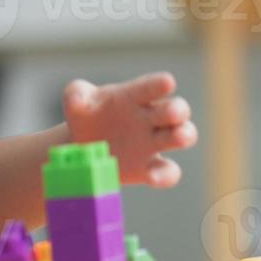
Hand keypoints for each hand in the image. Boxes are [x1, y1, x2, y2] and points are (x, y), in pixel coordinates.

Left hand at [62, 72, 196, 187]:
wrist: (79, 147)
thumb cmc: (84, 116)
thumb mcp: (76, 100)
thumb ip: (75, 93)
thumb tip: (78, 100)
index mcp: (134, 96)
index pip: (150, 87)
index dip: (160, 84)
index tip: (167, 82)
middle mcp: (150, 117)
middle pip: (175, 110)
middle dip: (178, 110)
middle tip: (174, 113)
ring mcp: (152, 142)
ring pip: (181, 136)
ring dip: (184, 135)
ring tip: (180, 137)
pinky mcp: (148, 168)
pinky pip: (168, 171)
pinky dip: (164, 175)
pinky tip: (152, 178)